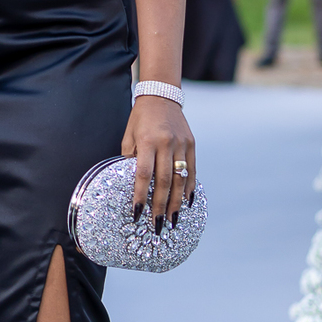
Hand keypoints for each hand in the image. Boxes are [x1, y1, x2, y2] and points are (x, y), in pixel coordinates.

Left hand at [122, 96, 195, 230]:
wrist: (161, 96)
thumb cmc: (140, 118)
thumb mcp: (129, 136)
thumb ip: (130, 159)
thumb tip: (132, 184)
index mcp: (148, 141)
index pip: (143, 174)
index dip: (141, 195)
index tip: (137, 214)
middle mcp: (166, 143)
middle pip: (164, 181)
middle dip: (161, 206)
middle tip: (157, 225)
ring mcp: (181, 144)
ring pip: (180, 179)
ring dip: (177, 203)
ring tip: (173, 221)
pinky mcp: (191, 145)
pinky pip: (192, 170)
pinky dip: (190, 188)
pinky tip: (187, 203)